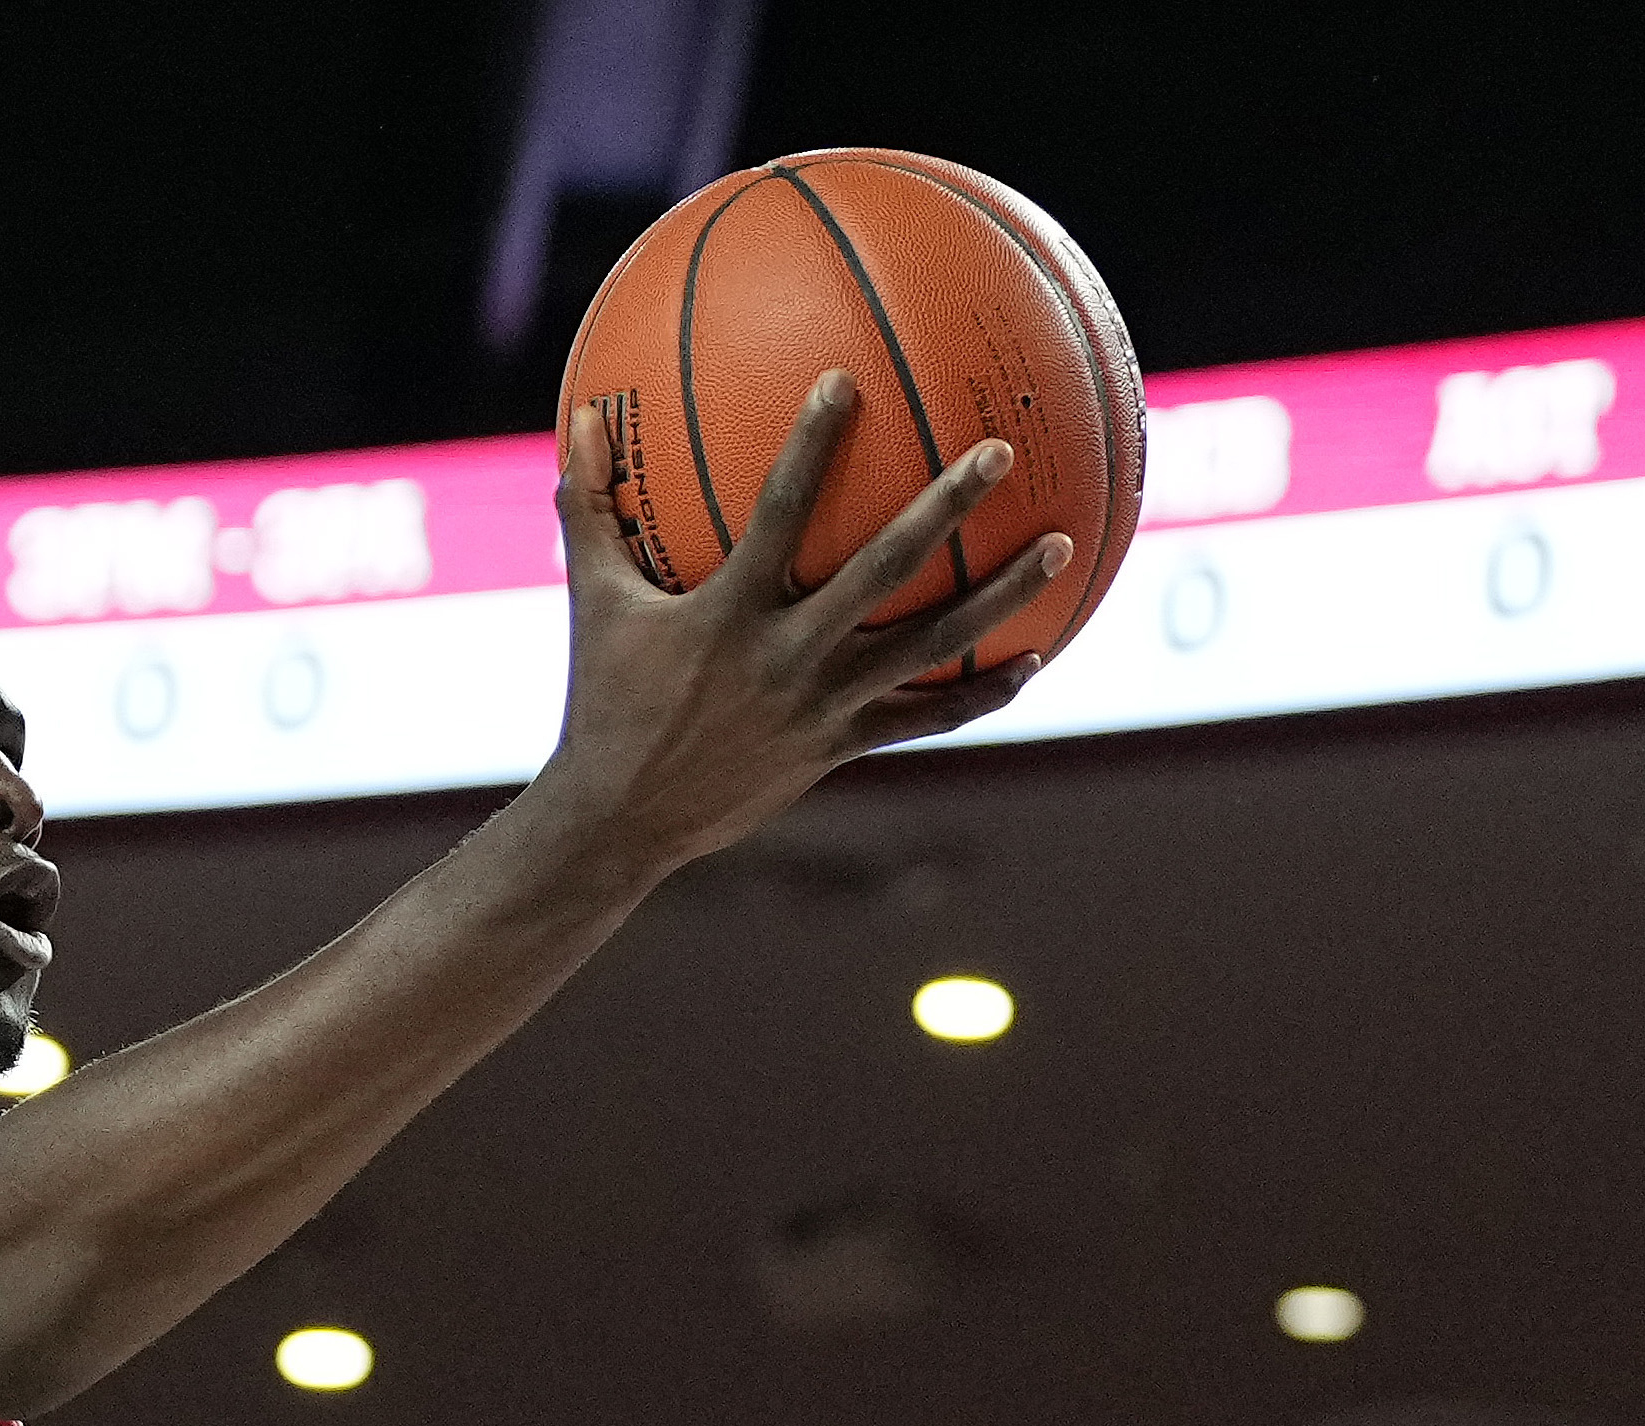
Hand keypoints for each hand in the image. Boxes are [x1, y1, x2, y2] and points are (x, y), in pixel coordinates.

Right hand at [524, 377, 1072, 879]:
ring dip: (1001, 596)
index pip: (779, 513)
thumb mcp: (592, 601)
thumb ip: (589, 506)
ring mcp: (824, 706)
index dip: (811, 446)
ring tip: (1062, 544)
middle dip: (945, 507)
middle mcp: (787, 656)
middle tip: (1000, 451)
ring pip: (930, 644)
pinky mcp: (843, 746)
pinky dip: (982, 691)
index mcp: (727, 612)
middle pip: (884, 571)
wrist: (622, 823)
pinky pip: (926, 717)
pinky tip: (1033, 658)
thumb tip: (583, 416)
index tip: (845, 382)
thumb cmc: (604, 700)